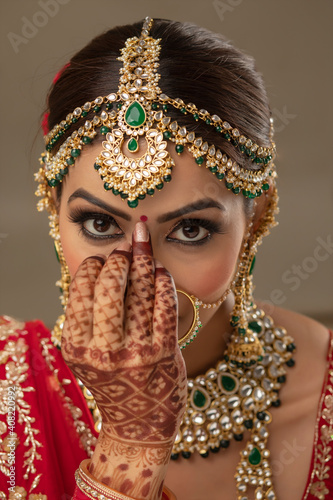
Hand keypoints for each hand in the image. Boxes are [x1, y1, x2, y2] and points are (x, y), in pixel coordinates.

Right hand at [61, 222, 186, 497]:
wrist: (138, 424)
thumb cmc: (113, 382)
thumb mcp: (89, 355)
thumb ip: (90, 317)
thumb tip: (106, 262)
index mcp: (78, 348)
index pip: (82, 291)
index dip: (94, 266)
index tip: (103, 258)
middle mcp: (104, 351)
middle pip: (110, 286)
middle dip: (119, 259)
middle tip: (125, 251)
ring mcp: (136, 352)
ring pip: (140, 291)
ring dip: (144, 261)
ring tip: (144, 249)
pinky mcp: (164, 353)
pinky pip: (165, 305)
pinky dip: (163, 281)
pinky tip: (160, 271)